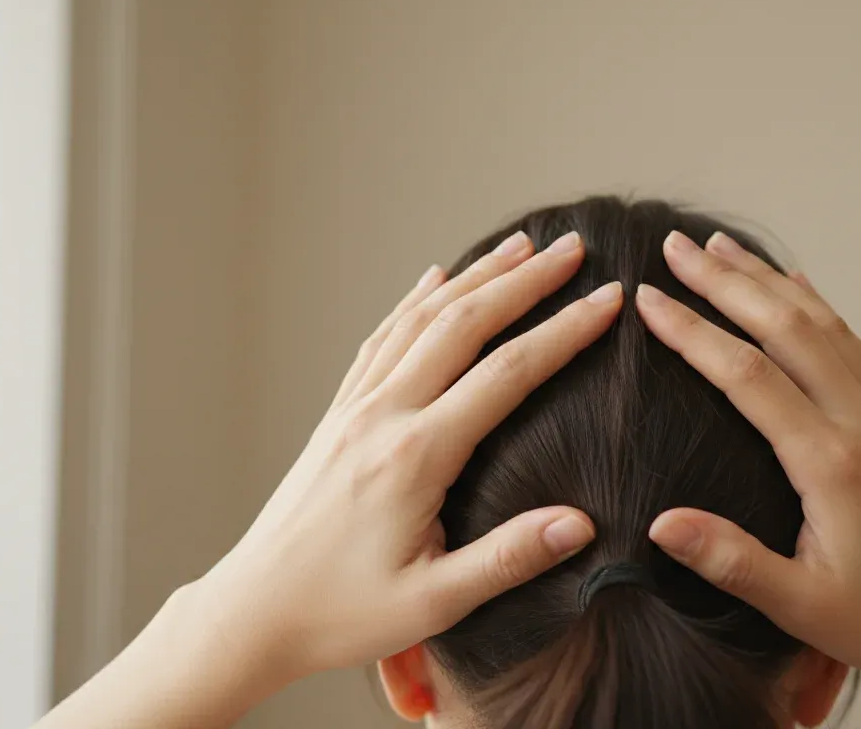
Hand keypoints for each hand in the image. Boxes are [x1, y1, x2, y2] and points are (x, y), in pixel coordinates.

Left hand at [199, 229, 622, 679]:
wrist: (252, 611)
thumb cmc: (340, 614)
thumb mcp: (433, 603)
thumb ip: (508, 559)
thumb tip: (581, 524)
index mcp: (415, 456)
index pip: (507, 374)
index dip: (564, 331)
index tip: (608, 301)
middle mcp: (383, 416)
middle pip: (464, 324)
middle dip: (525, 280)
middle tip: (573, 248)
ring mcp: (355, 409)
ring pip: (421, 319)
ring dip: (475, 276)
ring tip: (520, 246)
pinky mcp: (338, 416)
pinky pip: (382, 338)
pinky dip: (414, 300)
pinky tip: (433, 278)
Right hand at [637, 231, 860, 728]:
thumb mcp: (800, 605)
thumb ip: (730, 561)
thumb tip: (659, 525)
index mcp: (831, 464)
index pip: (748, 377)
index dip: (693, 332)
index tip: (648, 299)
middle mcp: (860, 424)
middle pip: (786, 329)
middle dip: (725, 282)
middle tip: (674, 245)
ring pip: (821, 325)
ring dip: (768, 280)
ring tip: (721, 247)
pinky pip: (850, 344)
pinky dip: (817, 305)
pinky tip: (797, 285)